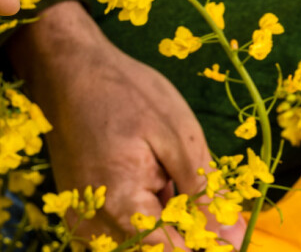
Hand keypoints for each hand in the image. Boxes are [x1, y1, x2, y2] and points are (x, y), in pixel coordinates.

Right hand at [7, 1, 245, 249]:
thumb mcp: (177, 137)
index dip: (205, 239)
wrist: (65, 67)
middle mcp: (92, 223)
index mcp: (122, 206)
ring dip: (157, 223)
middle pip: (151, 249)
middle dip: (181, 229)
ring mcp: (78, 217)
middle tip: (183, 180)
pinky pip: (111, 232)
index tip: (223, 221)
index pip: (175, 251)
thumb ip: (204, 194)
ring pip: (132, 243)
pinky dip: (135, 216)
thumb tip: (235, 237)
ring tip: (159, 175)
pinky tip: (141, 181)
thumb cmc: (123, 91)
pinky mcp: (73, 208)